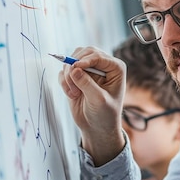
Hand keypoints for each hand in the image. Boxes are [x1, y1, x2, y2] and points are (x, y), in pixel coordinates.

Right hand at [58, 46, 125, 164]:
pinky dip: (64, 82)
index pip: (98, 56)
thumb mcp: (99, 100)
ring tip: (74, 93)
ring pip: (72, 60)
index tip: (76, 68)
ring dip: (68, 76)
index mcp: (115, 68)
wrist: (96, 127)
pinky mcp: (76, 77)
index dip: (85, 60)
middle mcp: (102, 66)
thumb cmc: (105, 115)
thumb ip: (87, 84)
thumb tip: (74, 69)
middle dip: (75, 66)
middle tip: (72, 82)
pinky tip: (72, 94)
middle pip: (84, 52)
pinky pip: (64, 71)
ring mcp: (88, 70)